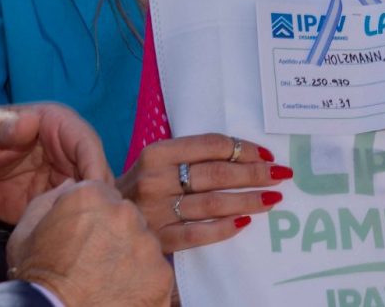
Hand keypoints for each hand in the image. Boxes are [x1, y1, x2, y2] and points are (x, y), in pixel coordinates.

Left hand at [0, 104, 111, 223]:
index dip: (95, 168)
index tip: (95, 193)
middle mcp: (69, 153)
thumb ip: (5, 126)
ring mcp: (61, 178)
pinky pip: (66, 215)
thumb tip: (29, 123)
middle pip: (96, 175)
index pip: (89, 147)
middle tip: (93, 220)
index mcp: (62, 128)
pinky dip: (66, 226)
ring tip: (78, 233)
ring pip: (87, 197)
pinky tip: (59, 238)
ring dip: (86, 214)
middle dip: (98, 196)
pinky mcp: (50, 201)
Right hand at [8, 180, 171, 306]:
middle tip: (94, 260)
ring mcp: (147, 242)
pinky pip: (155, 271)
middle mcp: (125, 212)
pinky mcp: (161, 272)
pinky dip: (143, 282)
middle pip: (127, 217)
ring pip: (143, 244)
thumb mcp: (26, 232)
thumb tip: (71, 183)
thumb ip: (50, 199)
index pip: (103, 195)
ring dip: (130, 257)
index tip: (83, 236)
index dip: (92, 217)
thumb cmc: (36, 278)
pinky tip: (121, 293)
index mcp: (91, 195)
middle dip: (114, 234)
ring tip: (107, 279)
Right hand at [117, 133, 292, 252]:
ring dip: (249, 200)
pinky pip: (199, 234)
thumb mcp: (160, 160)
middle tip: (280, 175)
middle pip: (217, 174)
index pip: (212, 145)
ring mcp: (156, 211)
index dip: (244, 149)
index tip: (267, 154)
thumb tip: (246, 153)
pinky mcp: (158, 238)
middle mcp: (156, 179)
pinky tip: (245, 222)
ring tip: (273, 198)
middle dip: (255, 174)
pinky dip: (224, 228)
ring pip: (213, 204)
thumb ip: (193, 153)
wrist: (103, 213)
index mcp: (158, 153)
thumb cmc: (143, 183)